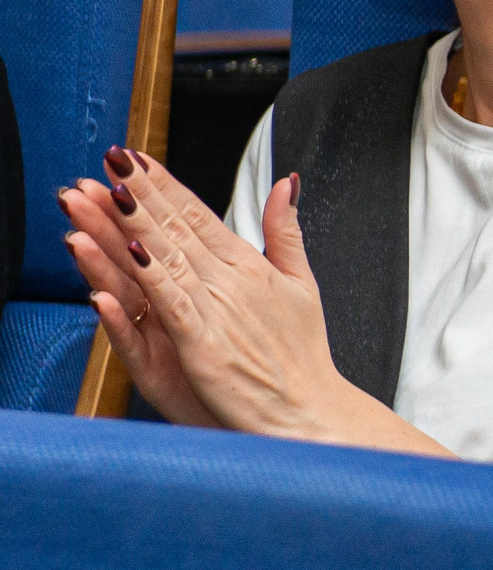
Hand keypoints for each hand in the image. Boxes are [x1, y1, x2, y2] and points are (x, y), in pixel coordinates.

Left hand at [59, 150, 429, 451]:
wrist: (310, 411)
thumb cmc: (304, 356)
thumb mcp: (303, 283)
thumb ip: (287, 232)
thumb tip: (287, 183)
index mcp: (251, 265)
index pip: (199, 214)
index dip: (165, 184)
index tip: (136, 158)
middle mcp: (232, 280)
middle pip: (178, 227)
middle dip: (142, 191)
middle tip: (113, 158)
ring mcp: (217, 311)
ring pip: (167, 257)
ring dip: (133, 223)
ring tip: (105, 192)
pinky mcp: (202, 343)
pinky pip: (168, 303)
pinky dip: (149, 277)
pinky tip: (128, 253)